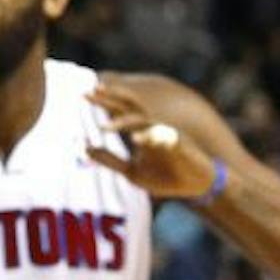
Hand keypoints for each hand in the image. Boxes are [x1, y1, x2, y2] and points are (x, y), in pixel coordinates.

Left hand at [86, 84, 217, 201]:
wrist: (195, 187)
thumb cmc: (165, 177)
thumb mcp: (132, 172)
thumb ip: (110, 160)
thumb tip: (85, 150)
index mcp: (140, 131)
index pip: (119, 112)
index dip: (104, 102)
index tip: (84, 94)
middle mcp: (152, 128)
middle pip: (129, 109)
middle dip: (111, 100)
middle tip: (90, 92)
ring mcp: (166, 133)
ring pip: (144, 121)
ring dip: (124, 122)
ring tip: (105, 127)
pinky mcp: (180, 144)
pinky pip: (165, 137)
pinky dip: (151, 137)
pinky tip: (136, 139)